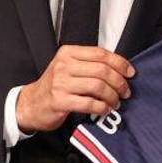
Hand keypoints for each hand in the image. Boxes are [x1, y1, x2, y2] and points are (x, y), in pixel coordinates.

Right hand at [15, 46, 134, 131]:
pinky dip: (102, 107)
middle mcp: (63, 66)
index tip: (130, 73)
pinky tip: (105, 109)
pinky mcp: (59, 101)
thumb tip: (121, 69)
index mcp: (68, 53)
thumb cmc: (56, 86)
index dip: (120, 63)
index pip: (101, 54)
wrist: (31, 104)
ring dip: (112, 96)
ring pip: (98, 86)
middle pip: (102, 70)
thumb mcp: (69, 67)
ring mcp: (60, 83)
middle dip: (119, 82)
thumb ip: (90, 64)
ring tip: (116, 102)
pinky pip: (89, 103)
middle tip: (125, 91)